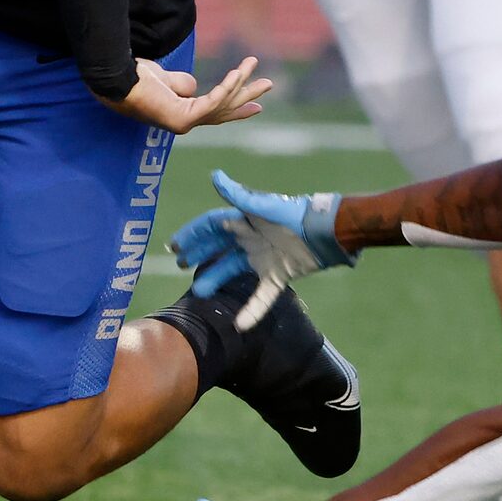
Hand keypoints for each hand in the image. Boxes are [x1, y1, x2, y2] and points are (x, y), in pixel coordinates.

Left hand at [112, 54, 270, 133]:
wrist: (116, 81)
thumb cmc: (134, 79)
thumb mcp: (165, 80)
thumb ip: (182, 84)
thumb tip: (193, 85)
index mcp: (181, 114)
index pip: (214, 112)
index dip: (236, 107)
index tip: (257, 105)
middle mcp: (184, 122)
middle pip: (224, 110)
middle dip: (247, 95)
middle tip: (269, 84)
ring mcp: (183, 124)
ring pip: (222, 103)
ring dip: (240, 81)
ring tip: (253, 61)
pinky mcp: (182, 119)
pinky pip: (212, 102)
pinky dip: (226, 87)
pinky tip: (237, 73)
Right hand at [170, 170, 353, 293]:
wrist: (326, 234)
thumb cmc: (295, 214)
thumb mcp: (264, 207)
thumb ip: (239, 195)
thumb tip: (215, 176)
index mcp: (245, 220)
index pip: (211, 226)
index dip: (193, 234)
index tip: (174, 246)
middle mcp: (251, 238)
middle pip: (218, 247)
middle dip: (199, 254)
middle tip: (181, 265)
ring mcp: (263, 258)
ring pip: (232, 270)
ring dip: (215, 280)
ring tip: (199, 291)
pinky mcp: (278, 275)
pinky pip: (261, 296)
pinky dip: (251, 310)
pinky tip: (240, 324)